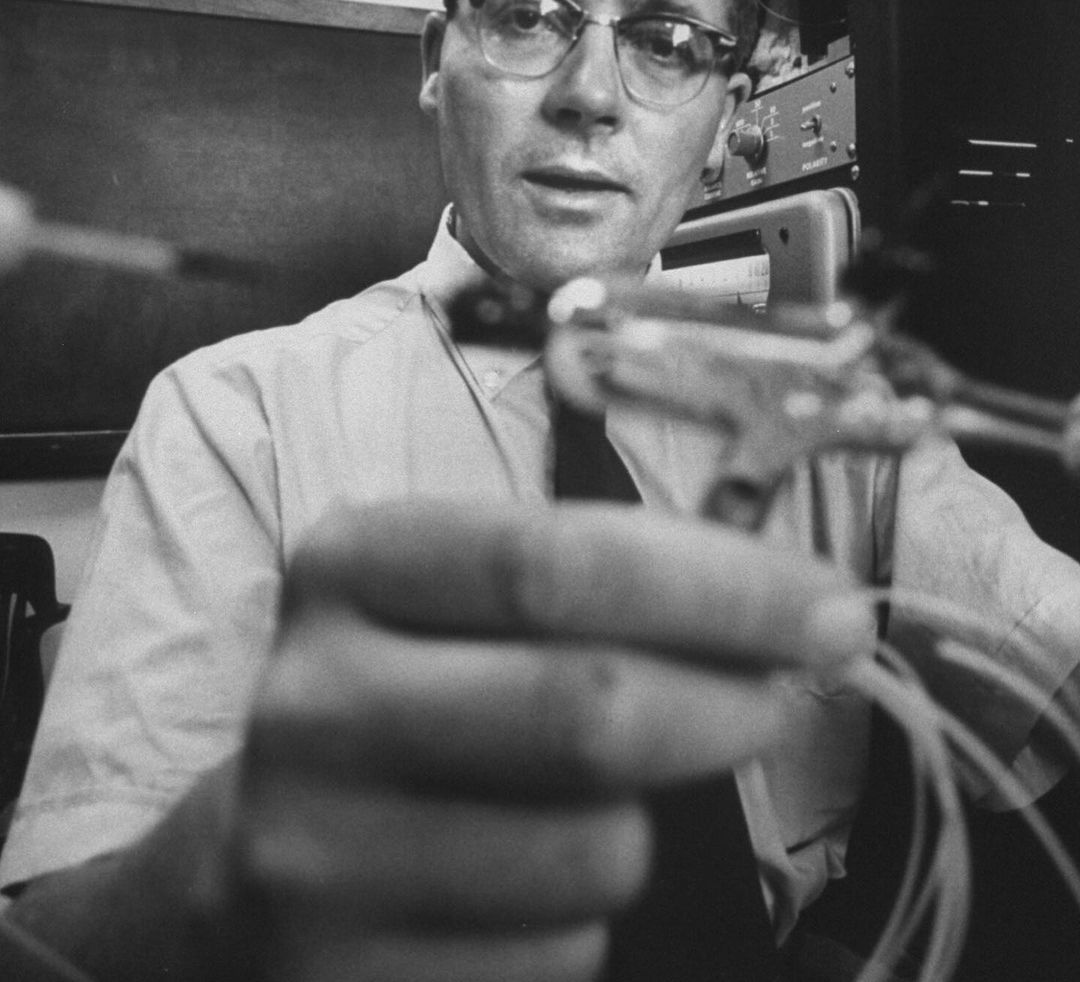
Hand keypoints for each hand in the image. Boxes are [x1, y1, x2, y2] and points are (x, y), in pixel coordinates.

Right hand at [229, 497, 868, 981]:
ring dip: (646, 832)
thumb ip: (593, 588)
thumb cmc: (405, 699)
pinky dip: (583, 925)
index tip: (830, 609)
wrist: (254, 864)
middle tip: (776, 701)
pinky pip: (558, 959)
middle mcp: (317, 702)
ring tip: (594, 806)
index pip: (558, 562)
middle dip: (729, 706)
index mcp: (351, 567)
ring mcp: (317, 856)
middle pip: (587, 709)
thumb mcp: (456, 603)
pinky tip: (524, 892)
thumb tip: (796, 612)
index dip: (722, 586)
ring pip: (595, 853)